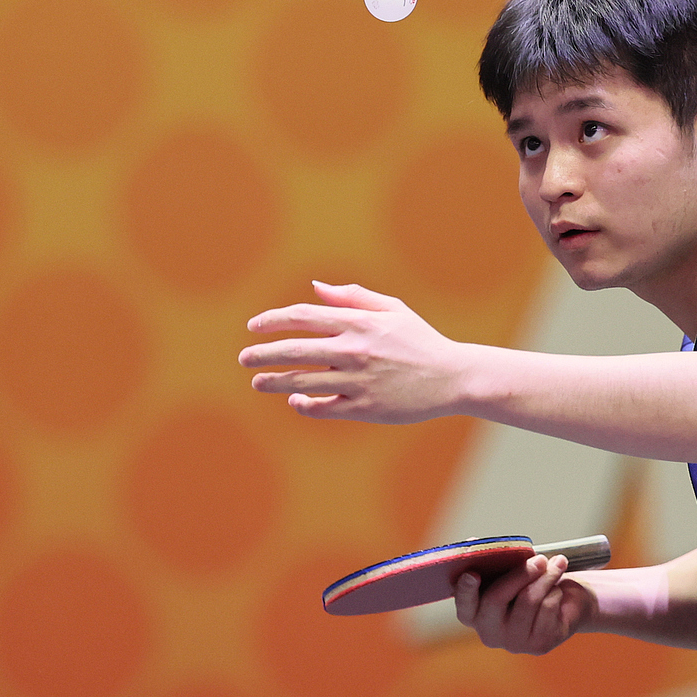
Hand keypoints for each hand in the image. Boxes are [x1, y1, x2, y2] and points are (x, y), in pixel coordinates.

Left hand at [239, 281, 469, 422]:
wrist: (452, 378)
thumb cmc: (420, 341)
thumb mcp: (392, 310)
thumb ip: (353, 297)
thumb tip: (316, 287)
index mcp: (359, 323)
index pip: (302, 317)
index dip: (272, 321)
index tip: (254, 327)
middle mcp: (354, 350)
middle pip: (293, 350)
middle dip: (262, 354)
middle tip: (244, 358)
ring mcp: (357, 381)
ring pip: (301, 381)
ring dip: (273, 382)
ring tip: (257, 382)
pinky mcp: (363, 408)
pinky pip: (322, 408)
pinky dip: (303, 404)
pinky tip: (295, 400)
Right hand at [456, 554, 596, 654]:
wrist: (566, 603)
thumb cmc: (530, 583)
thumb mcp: (510, 571)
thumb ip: (490, 561)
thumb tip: (473, 542)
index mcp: (474, 615)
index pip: (464, 606)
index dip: (465, 591)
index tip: (472, 574)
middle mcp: (489, 634)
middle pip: (496, 599)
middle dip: (520, 574)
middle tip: (539, 559)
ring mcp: (513, 643)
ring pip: (527, 600)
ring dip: (546, 577)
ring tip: (556, 564)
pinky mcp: (539, 645)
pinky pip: (547, 608)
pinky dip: (556, 592)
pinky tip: (557, 591)